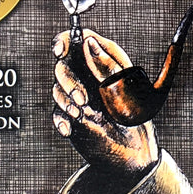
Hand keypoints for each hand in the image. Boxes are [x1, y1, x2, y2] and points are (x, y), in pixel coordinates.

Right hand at [52, 29, 157, 173]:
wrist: (134, 153)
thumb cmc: (136, 117)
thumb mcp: (124, 87)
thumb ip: (105, 65)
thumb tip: (88, 42)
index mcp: (104, 59)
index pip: (79, 40)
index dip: (66, 41)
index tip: (60, 51)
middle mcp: (88, 74)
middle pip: (63, 65)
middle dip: (68, 81)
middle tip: (83, 100)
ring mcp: (79, 94)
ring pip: (57, 89)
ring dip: (65, 101)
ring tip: (82, 114)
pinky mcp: (71, 114)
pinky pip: (56, 112)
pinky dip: (61, 119)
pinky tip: (69, 128)